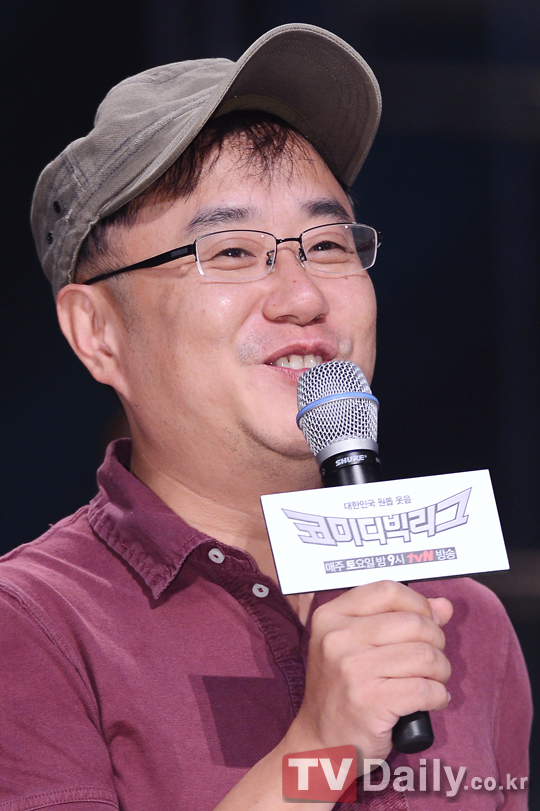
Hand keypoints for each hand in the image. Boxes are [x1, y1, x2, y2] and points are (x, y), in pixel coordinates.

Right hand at [288, 580, 452, 766]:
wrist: (320, 743)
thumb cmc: (343, 691)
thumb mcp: (358, 646)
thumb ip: (399, 619)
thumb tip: (444, 606)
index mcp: (331, 616)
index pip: (388, 590)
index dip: (418, 604)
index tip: (427, 621)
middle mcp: (337, 638)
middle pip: (414, 623)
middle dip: (436, 642)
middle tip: (431, 660)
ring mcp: (351, 669)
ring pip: (425, 655)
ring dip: (440, 671)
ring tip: (433, 681)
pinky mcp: (369, 701)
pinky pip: (425, 689)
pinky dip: (438, 696)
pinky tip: (431, 701)